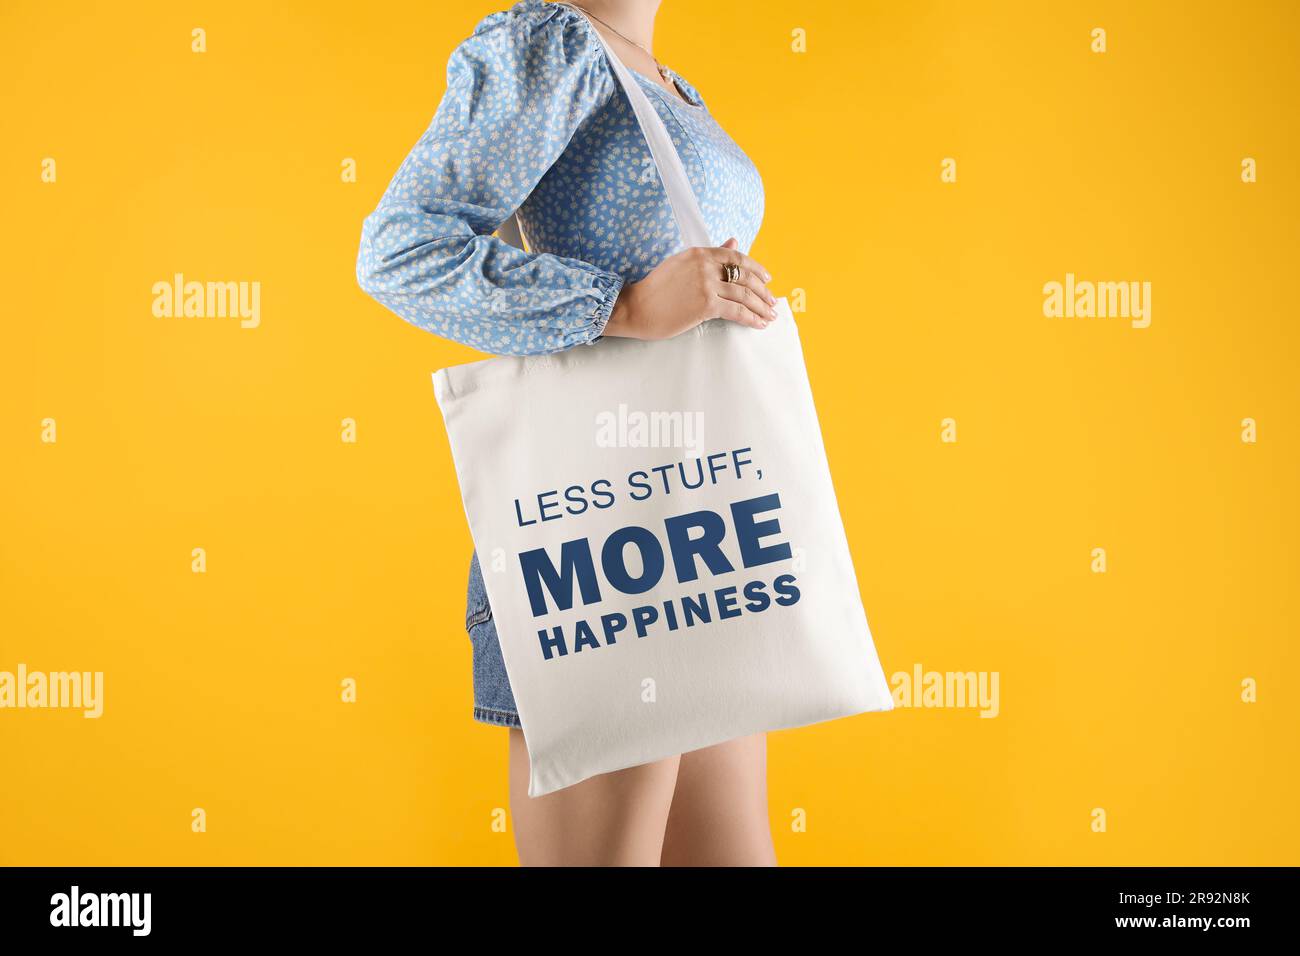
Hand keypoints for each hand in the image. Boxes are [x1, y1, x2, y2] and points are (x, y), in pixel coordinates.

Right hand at [602, 237, 776, 340]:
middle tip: (772, 302)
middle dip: (763, 291)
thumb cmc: (656, 290)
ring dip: (761, 307)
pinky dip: (751, 318)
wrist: (636, 308)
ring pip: (744, 294)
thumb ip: (709, 255)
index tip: (766, 279)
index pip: (736, 257)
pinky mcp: (706, 304)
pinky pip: (737, 311)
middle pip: (744, 276)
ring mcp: (706, 284)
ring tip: (770, 315)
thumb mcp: (682, 265)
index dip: (756, 268)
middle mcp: (704, 265)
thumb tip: (734, 241)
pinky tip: (758, 324)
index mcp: (699, 252)